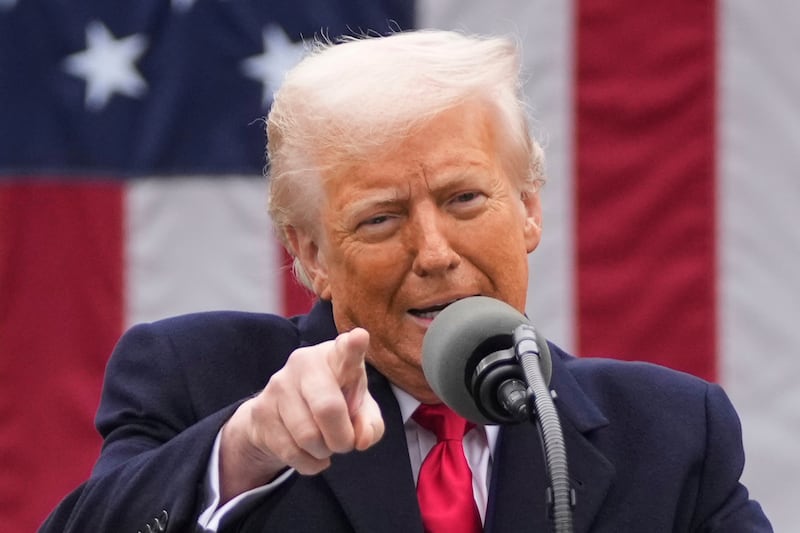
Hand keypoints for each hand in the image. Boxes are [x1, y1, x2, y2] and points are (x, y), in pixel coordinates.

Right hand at [219, 328, 384, 501]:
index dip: (354, 346)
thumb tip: (361, 439)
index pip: (346, 350)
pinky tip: (310, 454)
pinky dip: (309, 463)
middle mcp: (305, 363)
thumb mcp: (359, 412)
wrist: (280, 415)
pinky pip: (291, 452)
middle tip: (345, 443)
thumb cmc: (333, 405)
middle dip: (342, 438)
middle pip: (328, 409)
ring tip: (324, 444)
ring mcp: (279, 385)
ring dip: (324, 451)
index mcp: (336, 356)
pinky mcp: (261, 411)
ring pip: (308, 436)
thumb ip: (371, 425)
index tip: (360, 337)